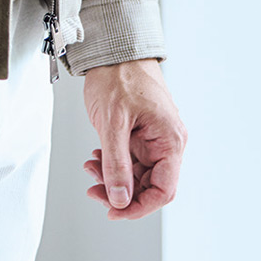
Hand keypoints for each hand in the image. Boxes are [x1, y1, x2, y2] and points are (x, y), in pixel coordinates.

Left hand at [82, 58, 186, 220]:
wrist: (112, 49)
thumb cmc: (118, 75)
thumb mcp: (113, 122)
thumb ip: (116, 163)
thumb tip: (120, 198)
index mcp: (169, 140)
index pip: (163, 190)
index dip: (139, 207)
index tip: (115, 211)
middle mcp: (166, 141)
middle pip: (148, 185)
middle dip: (120, 191)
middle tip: (94, 190)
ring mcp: (152, 138)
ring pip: (136, 174)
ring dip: (113, 177)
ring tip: (91, 169)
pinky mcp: (139, 133)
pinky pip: (129, 159)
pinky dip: (111, 163)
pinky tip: (96, 159)